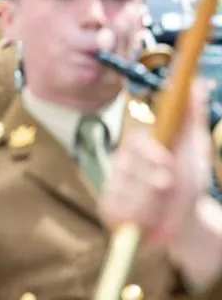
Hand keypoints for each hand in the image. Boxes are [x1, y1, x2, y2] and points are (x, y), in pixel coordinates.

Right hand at [99, 83, 212, 244]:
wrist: (183, 224)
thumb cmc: (189, 183)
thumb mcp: (195, 149)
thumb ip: (194, 116)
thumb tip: (200, 82)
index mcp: (140, 146)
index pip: (137, 142)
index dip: (150, 152)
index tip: (167, 161)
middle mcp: (122, 163)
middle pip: (130, 167)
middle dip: (153, 180)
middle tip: (169, 186)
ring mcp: (113, 185)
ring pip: (128, 190)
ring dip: (153, 202)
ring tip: (164, 206)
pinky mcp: (107, 208)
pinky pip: (121, 209)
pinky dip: (142, 216)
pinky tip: (150, 218)